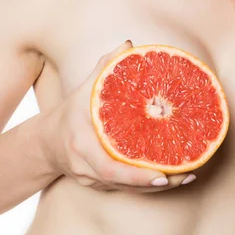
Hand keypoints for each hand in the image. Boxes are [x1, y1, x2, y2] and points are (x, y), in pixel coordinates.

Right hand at [42, 39, 195, 193]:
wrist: (45, 144)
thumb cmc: (69, 113)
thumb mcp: (83, 89)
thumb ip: (105, 67)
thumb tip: (128, 45)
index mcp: (81, 144)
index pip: (108, 168)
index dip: (135, 175)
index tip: (161, 175)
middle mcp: (86, 167)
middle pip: (124, 183)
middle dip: (156, 183)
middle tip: (187, 174)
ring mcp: (93, 180)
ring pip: (128, 189)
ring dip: (159, 185)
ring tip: (188, 174)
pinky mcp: (100, 185)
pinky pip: (126, 187)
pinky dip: (149, 183)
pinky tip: (175, 175)